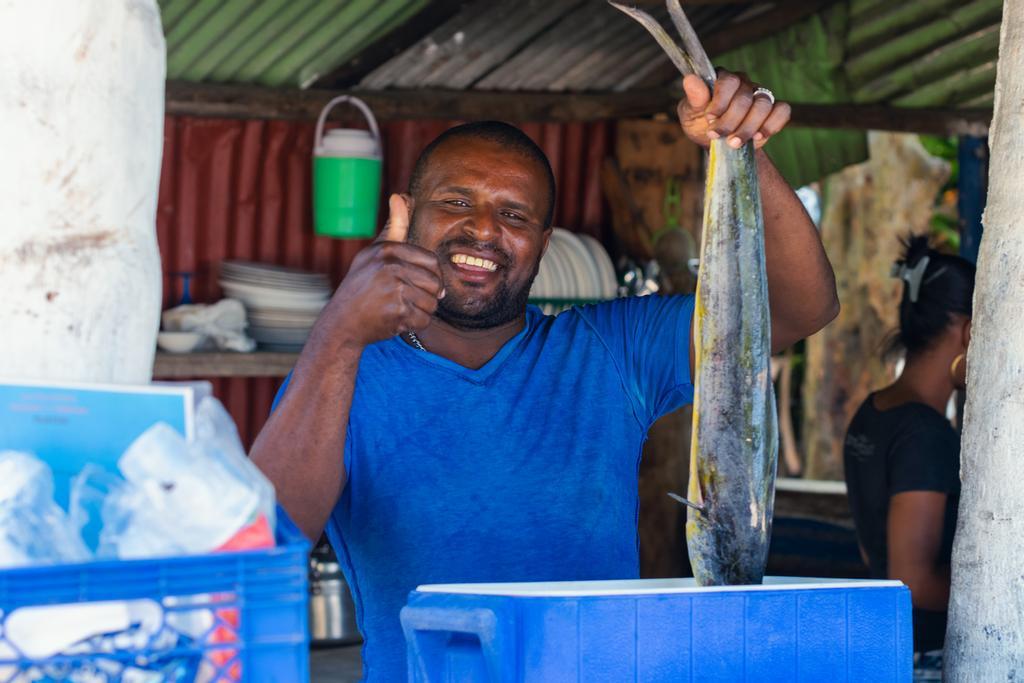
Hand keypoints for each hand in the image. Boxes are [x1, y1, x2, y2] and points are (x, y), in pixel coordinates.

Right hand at [312, 194, 443, 349]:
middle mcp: (391, 266)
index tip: (420, 285)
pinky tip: (396, 320)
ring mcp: (395, 288)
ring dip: (420, 311)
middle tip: (405, 300)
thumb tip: (401, 195)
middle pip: (435, 283)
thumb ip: (394, 227)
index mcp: (388, 250)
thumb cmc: (361, 286)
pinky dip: (413, 324)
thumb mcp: (374, 252)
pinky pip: (424, 319)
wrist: (341, 322)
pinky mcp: (398, 311)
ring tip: (398, 309)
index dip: (430, 276)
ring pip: (431, 303)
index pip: (431, 261)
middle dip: (426, 296)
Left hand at [677, 71, 790, 149]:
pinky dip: (772, 125)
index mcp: (722, 78)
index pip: (729, 81)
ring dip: (748, 127)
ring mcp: (760, 95)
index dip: (721, 102)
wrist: (717, 144)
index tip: (710, 119)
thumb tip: (690, 79)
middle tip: (718, 136)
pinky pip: (783, 111)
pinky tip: (758, 136)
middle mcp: (743, 83)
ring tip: (734, 143)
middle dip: (730, 121)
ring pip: (763, 105)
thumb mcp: (690, 113)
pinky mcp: (773, 109)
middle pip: (745, 98)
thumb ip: (694, 98)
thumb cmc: (700, 125)